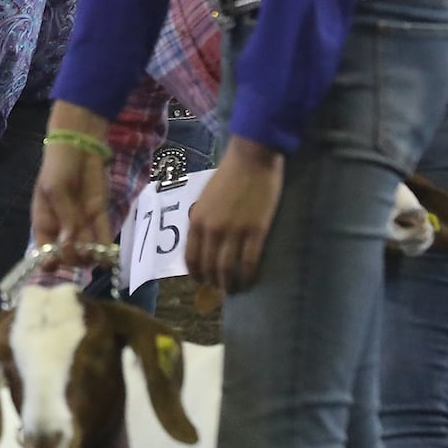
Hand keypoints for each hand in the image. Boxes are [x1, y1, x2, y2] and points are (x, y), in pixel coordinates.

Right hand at [30, 138, 111, 266]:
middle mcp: (62, 226)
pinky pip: (102, 236)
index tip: (54, 265)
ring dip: (89, 257)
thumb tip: (70, 244)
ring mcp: (82, 222)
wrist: (80, 145)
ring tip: (93, 255)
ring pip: (86, 249)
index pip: (43, 249)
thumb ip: (64, 217)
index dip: (48, 260)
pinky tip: (109, 259)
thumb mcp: (55, 189)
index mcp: (44, 221)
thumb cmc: (58, 166)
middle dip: (72, 258)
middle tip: (79, 253)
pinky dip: (106, 250)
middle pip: (66, 254)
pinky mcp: (99, 215)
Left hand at [185, 136, 283, 293]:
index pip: (191, 257)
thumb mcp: (205, 197)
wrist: (251, 157)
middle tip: (222, 289)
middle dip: (215, 283)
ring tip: (236, 290)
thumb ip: (203, 218)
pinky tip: (250, 282)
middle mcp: (211, 229)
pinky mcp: (255, 231)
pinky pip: (249, 262)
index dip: (197, 274)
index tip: (203, 281)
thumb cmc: (229, 173)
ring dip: (231, 284)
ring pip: (228, 269)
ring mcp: (234, 231)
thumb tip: (204, 240)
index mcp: (197, 220)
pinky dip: (248, 276)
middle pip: (210, 267)